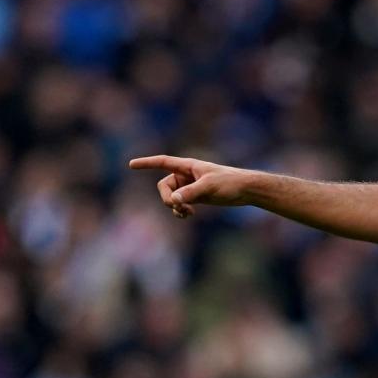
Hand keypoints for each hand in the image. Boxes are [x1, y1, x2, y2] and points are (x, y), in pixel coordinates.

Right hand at [128, 155, 253, 218]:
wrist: (246, 190)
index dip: (147, 163)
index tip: (131, 165)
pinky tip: (189, 215)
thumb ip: (190, 193)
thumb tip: (173, 200)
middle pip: (164, 186)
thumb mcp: (209, 187)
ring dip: (174, 207)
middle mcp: (186, 175)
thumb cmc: (230, 183)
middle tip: (177, 206)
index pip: (163, 162)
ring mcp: (190, 187)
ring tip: (187, 213)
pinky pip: (179, 204)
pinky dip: (180, 210)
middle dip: (166, 198)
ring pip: (171, 197)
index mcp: (188, 166)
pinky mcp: (196, 197)